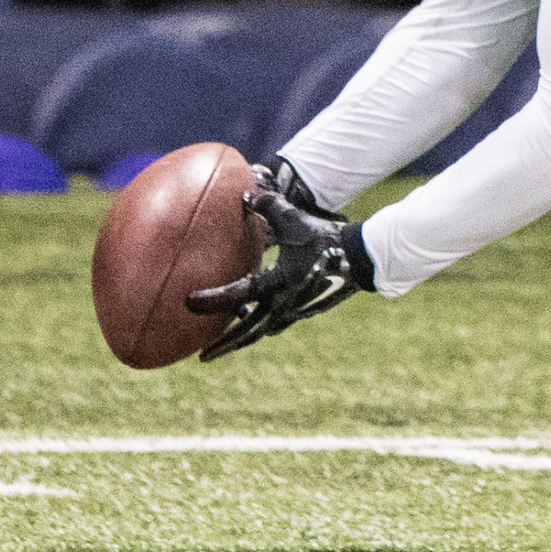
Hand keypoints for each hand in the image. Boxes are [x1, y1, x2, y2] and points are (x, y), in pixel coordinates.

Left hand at [186, 168, 374, 361]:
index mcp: (277, 283)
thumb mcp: (295, 220)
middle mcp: (283, 304)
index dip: (212, 300)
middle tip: (201, 356)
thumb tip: (244, 195)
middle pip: (247, 332)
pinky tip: (254, 320)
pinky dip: (259, 326)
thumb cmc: (326, 238)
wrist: (362, 259)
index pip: (238, 295)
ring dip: (240, 339)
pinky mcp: (304, 311)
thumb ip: (268, 207)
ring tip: (222, 345)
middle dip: (223, 346)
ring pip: (261, 331)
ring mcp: (295, 311)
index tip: (188, 302)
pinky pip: (275, 323)